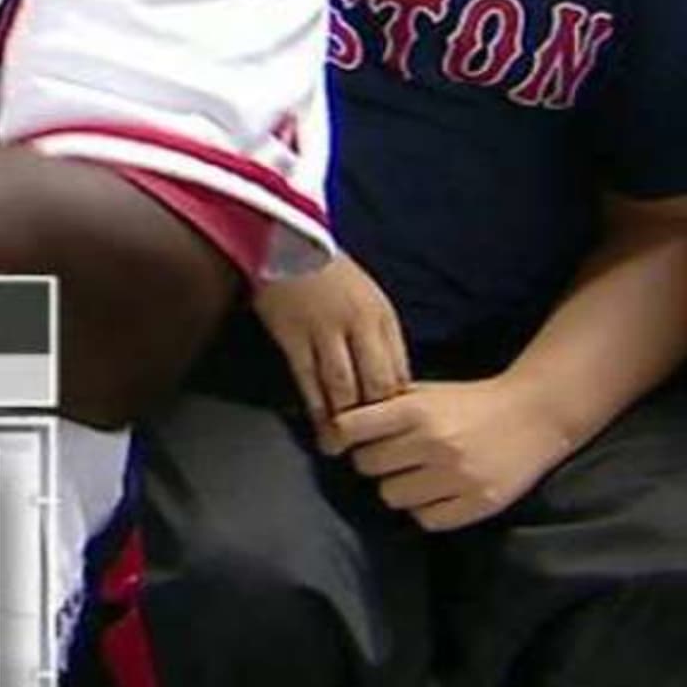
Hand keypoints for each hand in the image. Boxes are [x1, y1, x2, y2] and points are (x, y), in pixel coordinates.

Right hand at [253, 253, 409, 440]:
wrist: (286, 237)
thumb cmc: (329, 271)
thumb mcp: (368, 297)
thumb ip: (378, 335)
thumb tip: (387, 381)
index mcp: (382, 317)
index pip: (399, 371)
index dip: (398, 406)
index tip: (394, 431)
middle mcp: (358, 325)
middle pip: (375, 384)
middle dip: (375, 421)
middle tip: (371, 449)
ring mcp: (324, 330)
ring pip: (341, 387)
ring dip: (343, 421)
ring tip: (341, 447)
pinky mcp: (292, 334)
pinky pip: (306, 378)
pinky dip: (314, 406)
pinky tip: (316, 424)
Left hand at [333, 377, 578, 532]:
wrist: (536, 415)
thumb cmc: (470, 402)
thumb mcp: (426, 393)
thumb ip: (385, 408)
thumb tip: (334, 427)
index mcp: (417, 410)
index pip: (350, 429)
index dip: (342, 436)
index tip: (344, 440)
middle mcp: (434, 443)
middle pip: (367, 466)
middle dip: (374, 461)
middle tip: (391, 457)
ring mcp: (457, 477)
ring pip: (391, 496)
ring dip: (398, 487)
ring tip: (417, 475)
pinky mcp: (478, 503)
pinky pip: (425, 519)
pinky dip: (426, 509)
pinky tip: (438, 492)